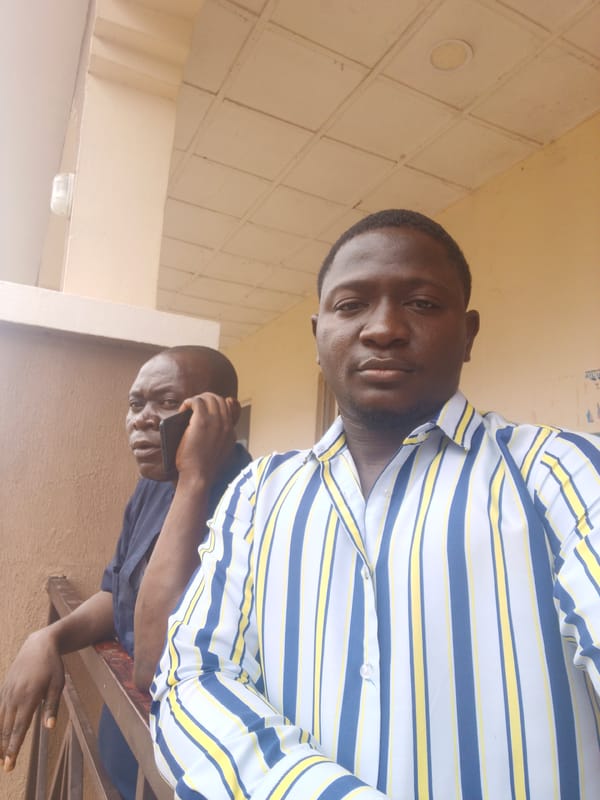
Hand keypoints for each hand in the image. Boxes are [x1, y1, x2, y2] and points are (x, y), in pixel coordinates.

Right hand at [0, 629, 64, 771]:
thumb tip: (49, 727)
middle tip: (5, 767)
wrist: (38, 645)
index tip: (9, 763)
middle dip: (5, 748)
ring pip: (0, 720)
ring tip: (0, 755)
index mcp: (29, 697)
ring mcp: (7, 692)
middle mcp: (14, 697)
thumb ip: (52, 706)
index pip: (19, 728)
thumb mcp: (58, 684)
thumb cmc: (52, 665)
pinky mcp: (4, 688)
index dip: (13, 747)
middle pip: (7, 728)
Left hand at [175, 394, 240, 487]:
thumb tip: (209, 427)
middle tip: (193, 407)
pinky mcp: (201, 421)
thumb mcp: (219, 453)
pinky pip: (196, 401)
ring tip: (187, 408)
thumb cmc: (203, 468)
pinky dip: (188, 403)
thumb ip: (219, 439)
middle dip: (205, 399)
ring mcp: (215, 421)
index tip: (203, 409)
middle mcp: (226, 424)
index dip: (214, 404)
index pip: (227, 407)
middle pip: (219, 399)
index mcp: (231, 432)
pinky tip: (182, 410)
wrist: (198, 476)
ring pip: (208, 397)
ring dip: (196, 400)